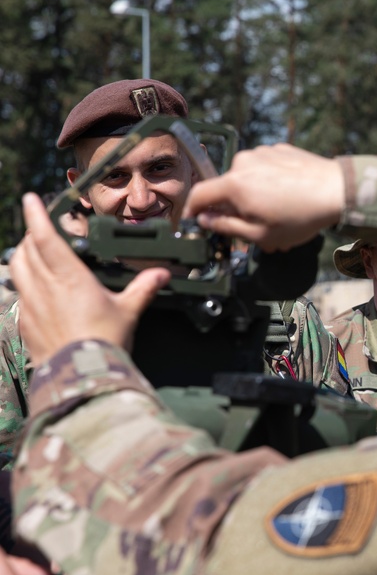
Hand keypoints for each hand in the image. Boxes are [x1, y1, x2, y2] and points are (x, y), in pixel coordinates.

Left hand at [8, 194, 169, 363]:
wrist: (81, 374)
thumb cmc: (104, 342)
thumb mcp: (129, 311)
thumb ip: (143, 289)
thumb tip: (161, 275)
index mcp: (70, 278)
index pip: (46, 238)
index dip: (36, 216)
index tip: (30, 200)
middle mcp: (45, 287)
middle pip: (26, 250)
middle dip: (30, 235)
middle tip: (39, 228)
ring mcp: (31, 305)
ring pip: (18, 269)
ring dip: (23, 256)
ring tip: (32, 252)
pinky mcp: (25, 323)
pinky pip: (19, 295)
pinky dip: (24, 284)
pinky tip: (36, 289)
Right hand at [182, 144, 344, 251]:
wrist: (338, 190)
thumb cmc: (301, 217)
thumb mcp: (260, 234)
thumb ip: (226, 227)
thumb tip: (205, 219)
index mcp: (234, 184)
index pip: (199, 194)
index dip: (192, 209)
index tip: (194, 220)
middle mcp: (243, 162)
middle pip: (226, 187)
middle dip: (235, 207)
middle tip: (256, 227)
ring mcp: (262, 152)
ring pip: (247, 177)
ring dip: (255, 195)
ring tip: (279, 213)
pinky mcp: (280, 149)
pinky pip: (265, 168)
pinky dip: (270, 182)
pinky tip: (290, 196)